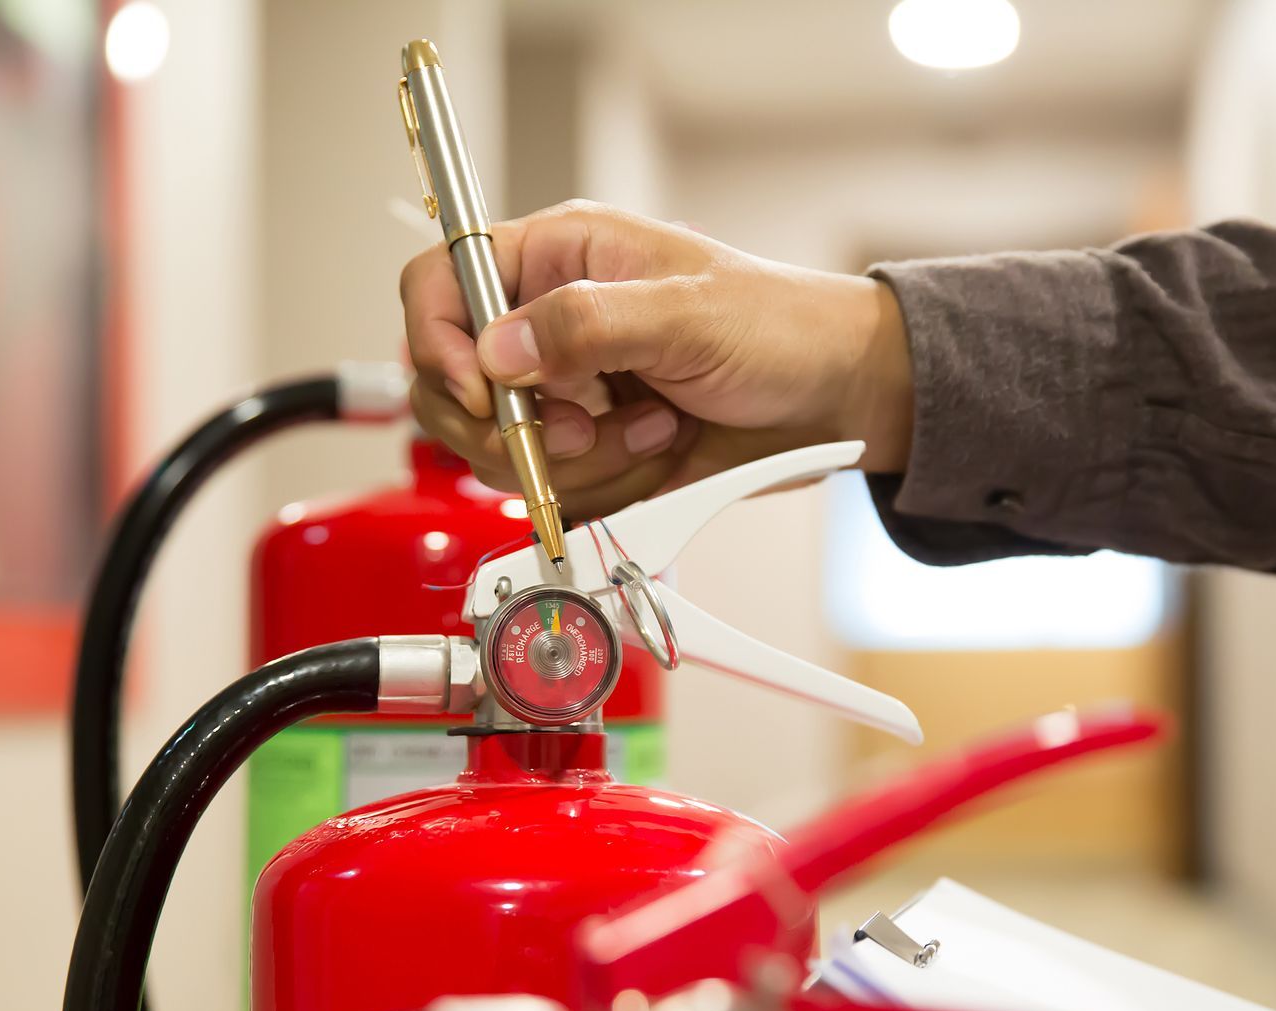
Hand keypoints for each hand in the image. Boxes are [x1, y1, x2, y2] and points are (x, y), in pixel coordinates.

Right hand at [399, 200, 913, 518]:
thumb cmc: (782, 328)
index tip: (486, 392)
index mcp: (556, 256)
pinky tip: (661, 448)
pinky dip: (608, 485)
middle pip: (452, 386)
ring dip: (581, 460)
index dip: (439, 341)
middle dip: (514, 426)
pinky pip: (554, 489)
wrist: (836, 400)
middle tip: (581, 428)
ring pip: (502, 451)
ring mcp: (564, 393)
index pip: (441, 282)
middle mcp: (546, 323)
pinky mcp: (589, 451)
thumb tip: (498, 348)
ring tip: (654, 427)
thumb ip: (586, 323)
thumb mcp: (687, 312)